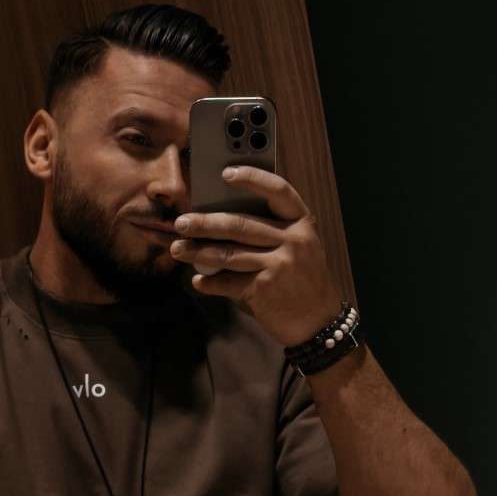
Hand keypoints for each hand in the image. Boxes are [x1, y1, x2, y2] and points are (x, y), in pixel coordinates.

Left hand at [169, 165, 345, 346]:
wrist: (318, 322)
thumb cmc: (302, 280)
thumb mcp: (300, 247)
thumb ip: (272, 231)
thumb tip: (221, 221)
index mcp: (302, 223)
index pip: (278, 190)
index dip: (252, 178)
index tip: (226, 173)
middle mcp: (293, 240)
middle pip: (240, 224)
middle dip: (205, 223)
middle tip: (182, 223)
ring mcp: (279, 265)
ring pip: (228, 254)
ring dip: (198, 252)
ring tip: (178, 249)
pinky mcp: (265, 289)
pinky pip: (228, 282)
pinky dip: (210, 283)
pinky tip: (198, 281)